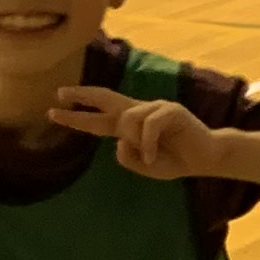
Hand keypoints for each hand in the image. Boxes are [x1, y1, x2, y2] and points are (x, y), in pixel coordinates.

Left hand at [48, 82, 214, 178]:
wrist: (206, 158)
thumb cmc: (175, 161)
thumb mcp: (144, 166)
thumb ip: (127, 157)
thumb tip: (119, 140)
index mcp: (131, 126)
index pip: (98, 118)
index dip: (77, 115)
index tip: (54, 110)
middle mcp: (139, 112)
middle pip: (105, 98)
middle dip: (81, 96)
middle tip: (60, 93)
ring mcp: (155, 108)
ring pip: (127, 120)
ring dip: (135, 142)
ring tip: (151, 158)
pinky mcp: (170, 110)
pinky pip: (148, 126)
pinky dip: (148, 144)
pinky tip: (155, 157)